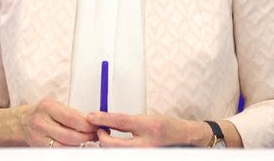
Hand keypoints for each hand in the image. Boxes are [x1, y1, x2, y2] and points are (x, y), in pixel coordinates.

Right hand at [20, 98, 98, 146]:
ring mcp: (39, 137)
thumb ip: (72, 113)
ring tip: (90, 142)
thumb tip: (92, 122)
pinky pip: (59, 152)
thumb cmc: (41, 113)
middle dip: (87, 137)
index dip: (88, 125)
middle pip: (70, 135)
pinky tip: (78, 147)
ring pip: (65, 146)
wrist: (20, 123)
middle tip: (97, 136)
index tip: (97, 126)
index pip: (72, 118)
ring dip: (81, 145)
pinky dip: (71, 149)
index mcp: (48, 107)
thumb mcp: (55, 106)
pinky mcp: (39, 148)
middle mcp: (41, 122)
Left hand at [86, 111, 210, 146]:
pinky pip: (122, 155)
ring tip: (108, 136)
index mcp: (149, 127)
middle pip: (113, 144)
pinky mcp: (142, 158)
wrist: (182, 138)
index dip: (103, 118)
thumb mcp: (147, 118)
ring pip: (115, 152)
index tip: (91, 116)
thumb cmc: (166, 126)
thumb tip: (105, 120)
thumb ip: (126, 121)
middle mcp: (147, 144)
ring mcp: (144, 155)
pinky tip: (115, 144)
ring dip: (107, 144)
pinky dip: (115, 150)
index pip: (120, 122)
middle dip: (101, 137)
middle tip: (101, 129)